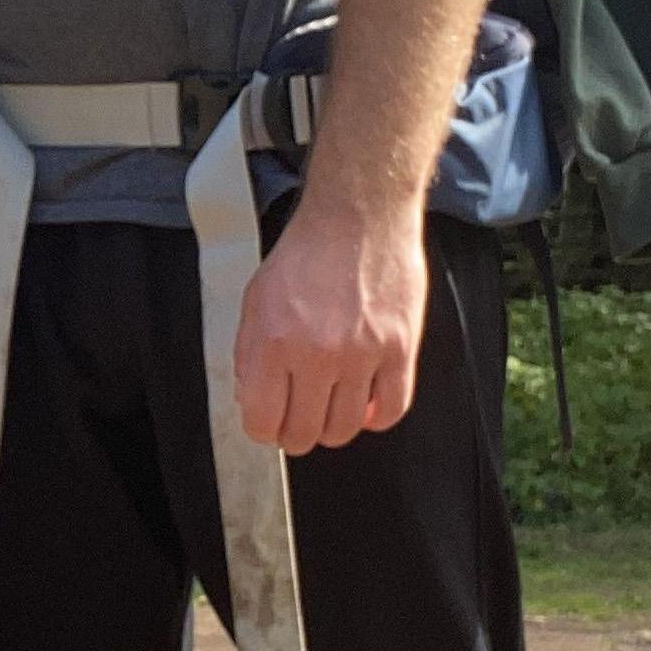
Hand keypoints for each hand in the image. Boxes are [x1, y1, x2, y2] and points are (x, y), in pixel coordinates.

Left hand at [231, 199, 428, 451]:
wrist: (357, 216)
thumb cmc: (307, 251)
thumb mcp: (256, 298)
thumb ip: (249, 353)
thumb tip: (252, 399)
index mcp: (274, 341)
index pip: (262, 422)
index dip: (263, 430)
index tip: (268, 424)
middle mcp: (317, 354)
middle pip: (305, 433)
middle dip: (295, 435)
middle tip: (297, 421)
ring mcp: (362, 355)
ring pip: (346, 428)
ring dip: (334, 428)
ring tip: (329, 409)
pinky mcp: (400, 349)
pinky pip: (393, 409)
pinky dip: (377, 417)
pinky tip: (366, 404)